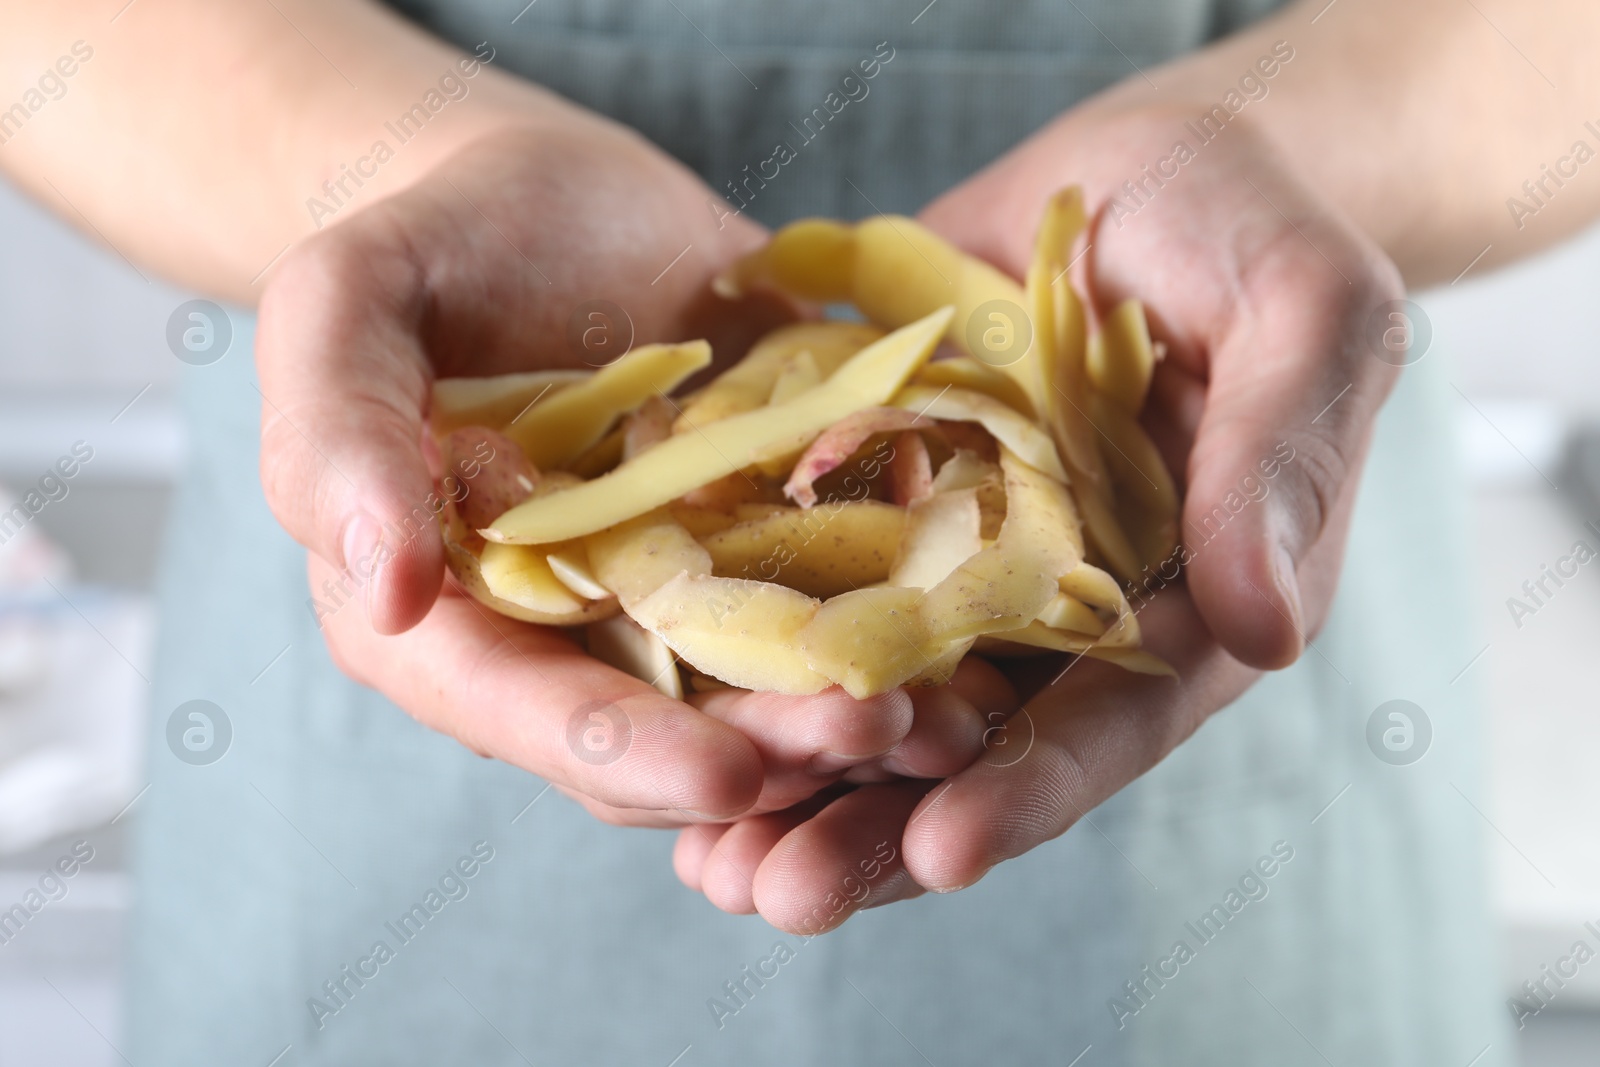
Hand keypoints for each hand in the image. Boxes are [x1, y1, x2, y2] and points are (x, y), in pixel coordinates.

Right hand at [257, 124, 991, 826]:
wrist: (558, 201)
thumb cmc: (437, 246)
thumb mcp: (345, 302)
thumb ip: (336, 431)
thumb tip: (380, 588)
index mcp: (442, 611)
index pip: (519, 709)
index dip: (618, 749)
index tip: (726, 776)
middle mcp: (563, 634)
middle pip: (661, 726)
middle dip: (769, 750)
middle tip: (878, 730)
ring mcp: (674, 603)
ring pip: (757, 694)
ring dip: (848, 716)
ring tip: (950, 710)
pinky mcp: (764, 554)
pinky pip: (830, 610)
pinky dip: (894, 632)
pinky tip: (974, 636)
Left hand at [673, 104, 1402, 927]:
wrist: (1143, 165)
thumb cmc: (1254, 225)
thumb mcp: (1302, 313)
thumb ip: (1281, 459)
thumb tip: (1268, 628)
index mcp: (1183, 596)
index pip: (1111, 716)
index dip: (1032, 787)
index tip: (944, 851)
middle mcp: (1062, 604)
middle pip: (973, 739)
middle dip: (881, 822)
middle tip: (781, 893)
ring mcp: (962, 556)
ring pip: (877, 689)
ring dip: (796, 772)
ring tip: (712, 861)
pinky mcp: (884, 496)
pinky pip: (810, 579)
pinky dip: (748, 645)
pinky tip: (674, 702)